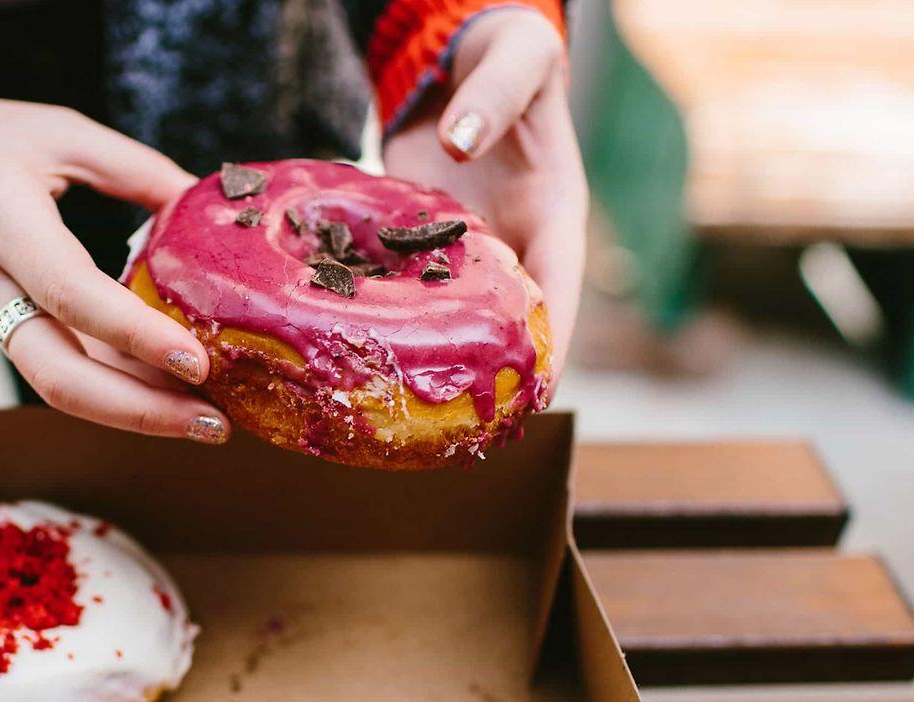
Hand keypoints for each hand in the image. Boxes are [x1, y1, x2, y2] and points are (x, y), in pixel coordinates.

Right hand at [0, 95, 229, 442]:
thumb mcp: (59, 134)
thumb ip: (136, 170)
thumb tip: (207, 208)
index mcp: (2, 225)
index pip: (71, 294)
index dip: (135, 335)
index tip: (197, 360)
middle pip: (58, 376)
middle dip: (139, 411)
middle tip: (214, 422)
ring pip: (60, 388)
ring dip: (135, 414)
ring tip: (207, 420)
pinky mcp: (4, 333)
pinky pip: (61, 371)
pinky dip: (116, 390)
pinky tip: (169, 395)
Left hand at [382, 7, 586, 383]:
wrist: (458, 53)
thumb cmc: (504, 55)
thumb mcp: (515, 59)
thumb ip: (494, 97)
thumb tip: (459, 143)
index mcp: (554, 216)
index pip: (560, 298)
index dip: (551, 353)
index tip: (534, 401)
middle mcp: (511, 245)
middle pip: (507, 329)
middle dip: (491, 382)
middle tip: (461, 436)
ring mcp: (462, 249)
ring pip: (452, 319)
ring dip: (434, 364)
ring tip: (404, 418)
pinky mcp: (417, 241)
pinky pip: (403, 289)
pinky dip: (385, 320)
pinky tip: (352, 353)